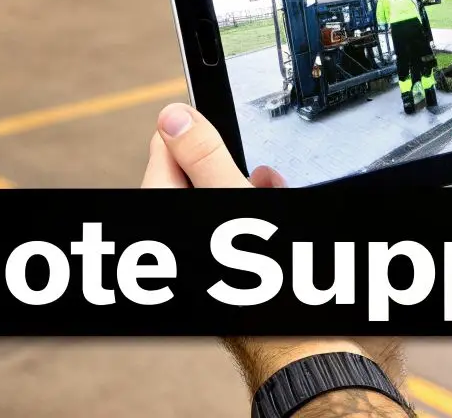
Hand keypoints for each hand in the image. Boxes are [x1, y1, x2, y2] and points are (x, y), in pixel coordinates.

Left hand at [138, 104, 407, 403]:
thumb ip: (202, 154)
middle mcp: (170, 232)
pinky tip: (270, 212)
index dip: (192, 130)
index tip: (216, 125)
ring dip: (241, 187)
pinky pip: (225, 224)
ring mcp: (192, 250)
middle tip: (250, 166)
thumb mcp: (231, 198)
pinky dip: (247, 213)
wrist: (290, 333)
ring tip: (269, 190)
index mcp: (162, 208)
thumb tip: (174, 117)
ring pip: (212, 197)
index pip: (163, 146)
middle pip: (190, 172)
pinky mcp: (214, 264)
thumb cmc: (260, 278)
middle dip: (223, 162)